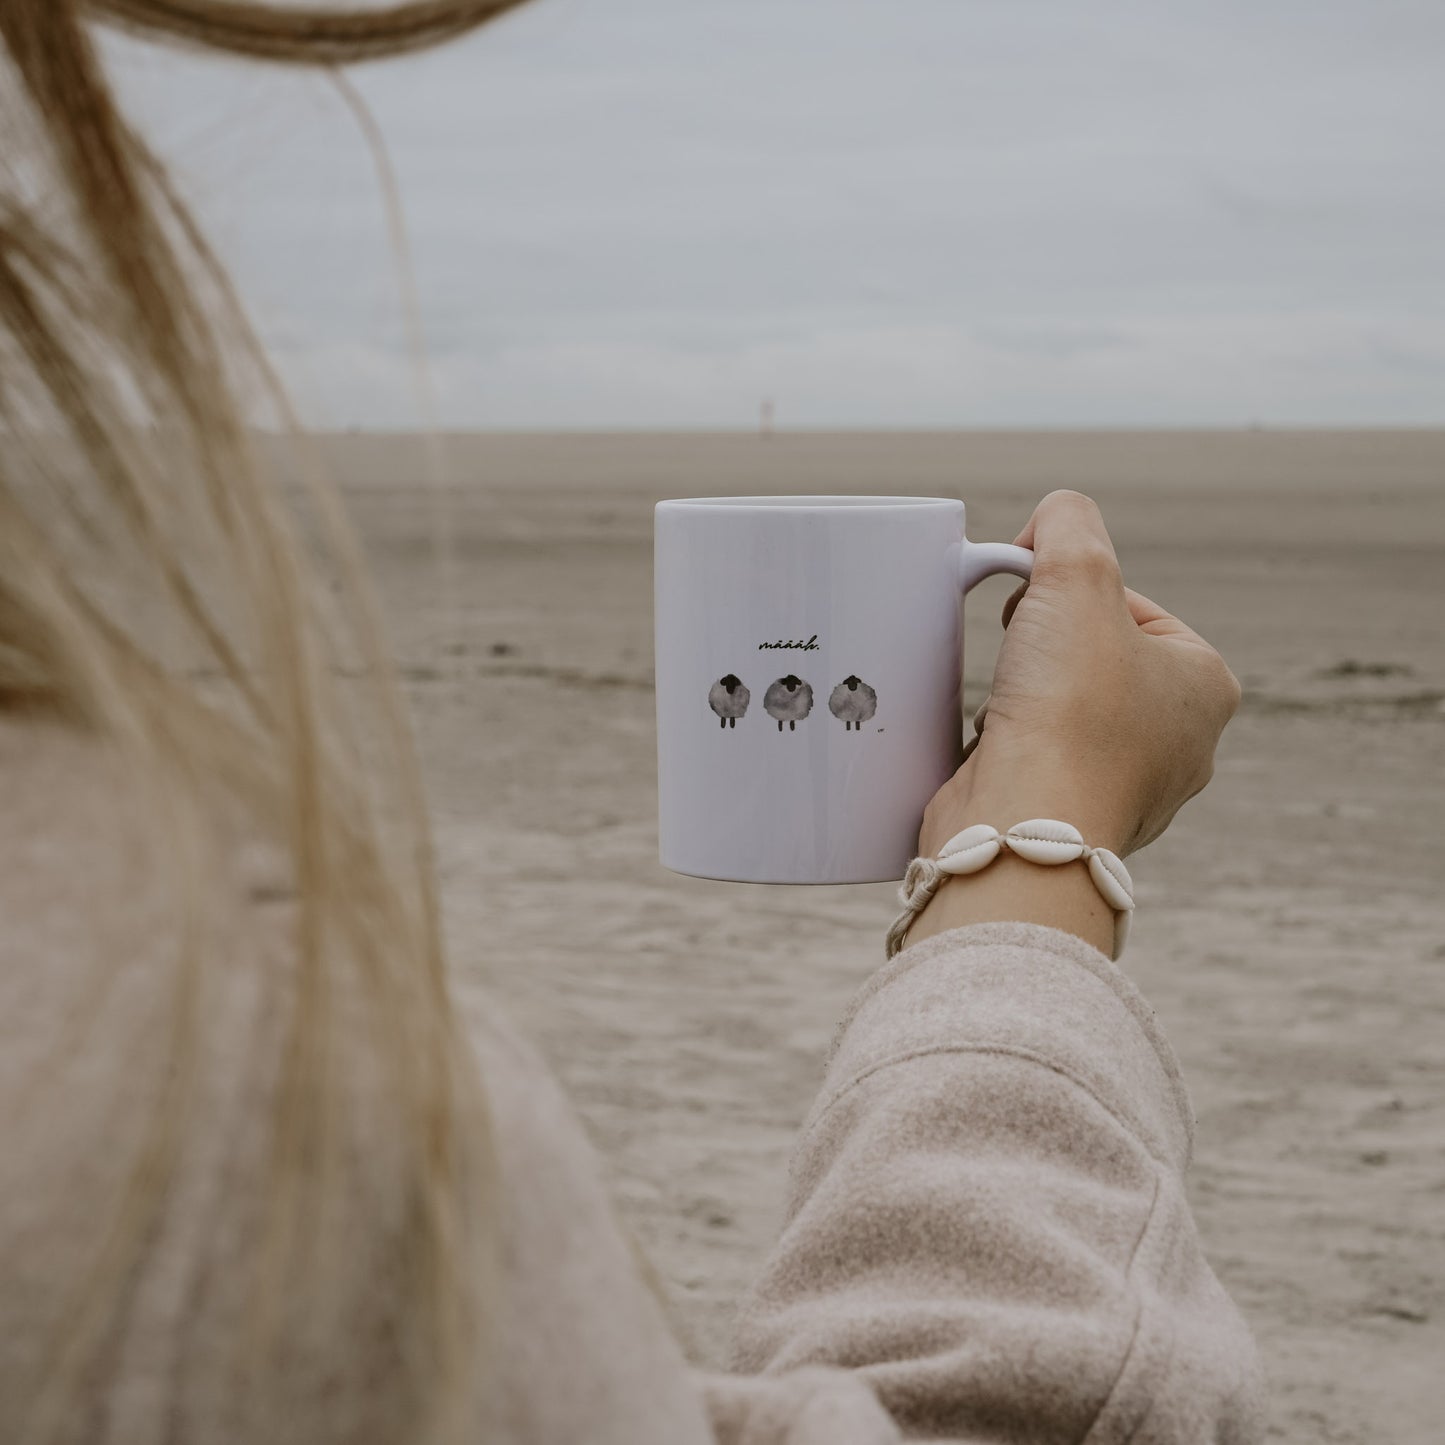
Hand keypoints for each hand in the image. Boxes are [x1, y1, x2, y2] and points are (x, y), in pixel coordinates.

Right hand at [919, 490, 1240, 861]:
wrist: (1021, 827)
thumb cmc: (1066, 711)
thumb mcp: (1075, 576)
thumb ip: (1069, 523)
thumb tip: (1050, 520)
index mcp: (1206, 687)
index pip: (1130, 605)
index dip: (1068, 591)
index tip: (1028, 603)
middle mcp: (1180, 744)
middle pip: (1096, 655)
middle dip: (1044, 645)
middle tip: (1016, 650)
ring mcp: (1129, 789)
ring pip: (1064, 709)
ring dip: (1024, 696)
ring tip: (1008, 705)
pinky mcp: (1073, 820)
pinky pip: (1038, 759)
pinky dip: (1009, 745)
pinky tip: (995, 746)